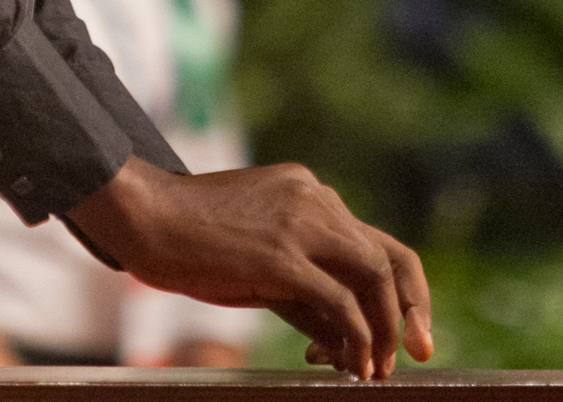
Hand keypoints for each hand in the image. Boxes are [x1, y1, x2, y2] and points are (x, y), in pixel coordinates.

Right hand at [68, 157, 432, 380]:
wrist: (146, 217)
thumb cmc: (193, 240)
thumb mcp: (260, 256)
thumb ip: (304, 285)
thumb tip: (344, 337)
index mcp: (308, 191)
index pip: (376, 241)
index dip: (402, 292)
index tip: (410, 334)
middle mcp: (314, 197)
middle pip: (390, 257)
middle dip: (410, 314)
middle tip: (416, 356)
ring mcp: (300, 221)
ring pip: (374, 275)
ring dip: (385, 330)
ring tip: (377, 371)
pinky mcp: (282, 253)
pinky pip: (340, 301)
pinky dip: (357, 337)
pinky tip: (352, 366)